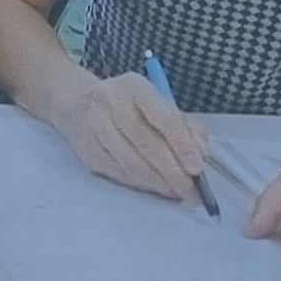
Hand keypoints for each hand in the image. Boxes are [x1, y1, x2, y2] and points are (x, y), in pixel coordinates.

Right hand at [60, 70, 210, 202]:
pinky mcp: (85, 148)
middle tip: (192, 192)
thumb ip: (187, 127)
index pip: (163, 118)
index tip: (198, 169)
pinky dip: (140, 185)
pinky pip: (118, 173)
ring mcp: (93, 125)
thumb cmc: (130, 106)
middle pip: (147, 144)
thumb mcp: (160, 105)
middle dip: (174, 173)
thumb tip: (202, 155)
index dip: (182, 145)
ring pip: (132, 164)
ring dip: (159, 184)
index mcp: (135, 86)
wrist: (78, 103)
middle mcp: (110, 102)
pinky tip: (154, 187)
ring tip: (176, 193)